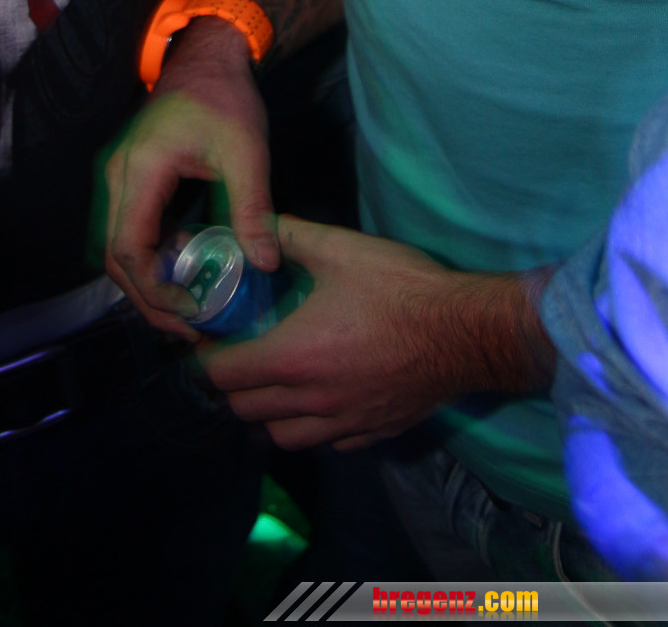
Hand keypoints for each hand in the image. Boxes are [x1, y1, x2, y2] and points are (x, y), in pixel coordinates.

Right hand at [104, 18, 277, 339]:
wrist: (206, 56)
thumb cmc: (224, 97)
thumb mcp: (246, 152)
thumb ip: (252, 209)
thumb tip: (265, 265)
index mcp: (141, 170)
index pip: (129, 247)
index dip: (155, 289)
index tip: (192, 311)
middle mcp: (119, 178)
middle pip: (116, 257)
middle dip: (149, 299)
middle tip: (192, 327)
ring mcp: (121, 179)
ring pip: (120, 248)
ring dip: (148, 284)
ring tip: (190, 309)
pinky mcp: (133, 181)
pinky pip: (132, 231)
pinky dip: (153, 261)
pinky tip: (186, 274)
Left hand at [200, 216, 553, 449]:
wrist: (465, 333)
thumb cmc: (400, 289)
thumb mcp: (339, 249)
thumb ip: (291, 236)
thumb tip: (259, 225)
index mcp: (293, 357)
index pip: (224, 376)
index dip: (204, 359)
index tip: (203, 340)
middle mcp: (311, 401)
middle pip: (246, 411)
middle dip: (229, 387)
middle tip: (232, 356)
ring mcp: (343, 423)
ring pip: (282, 436)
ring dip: (265, 414)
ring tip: (267, 383)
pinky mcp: (372, 432)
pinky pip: (325, 442)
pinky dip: (309, 426)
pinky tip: (316, 401)